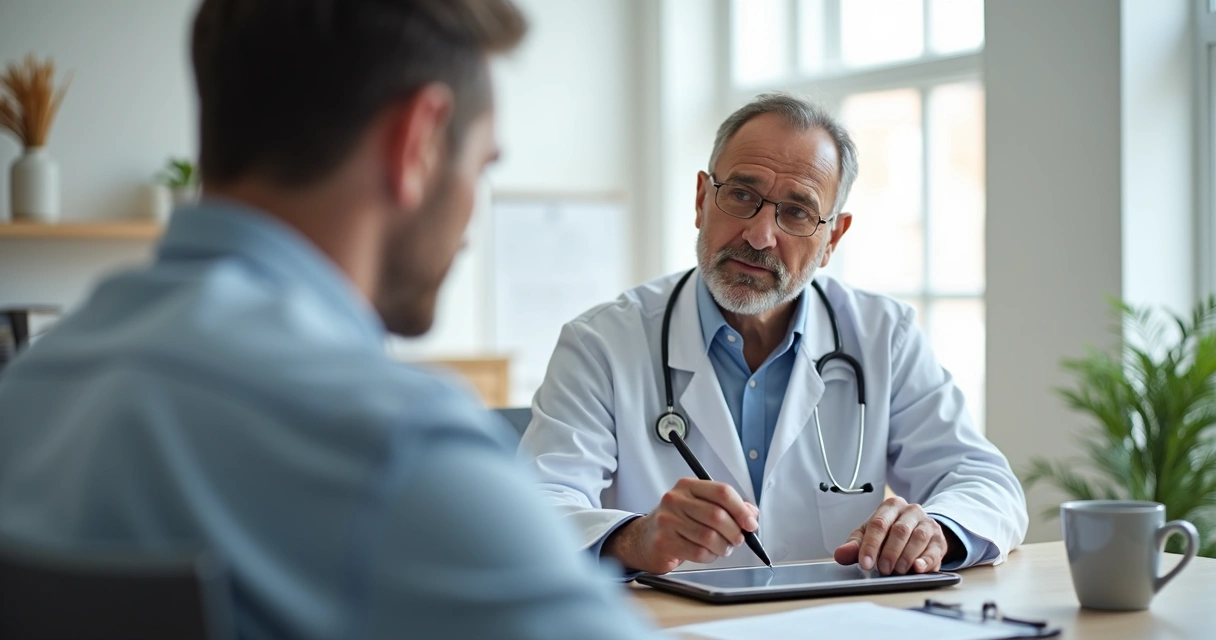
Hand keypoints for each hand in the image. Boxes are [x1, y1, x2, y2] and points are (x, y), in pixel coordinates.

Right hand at [602, 478, 758, 574]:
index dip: (741, 509)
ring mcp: (667, 520)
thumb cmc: (678, 522)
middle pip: (717, 516)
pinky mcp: (664, 541)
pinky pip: (698, 552)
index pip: (721, 492)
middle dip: (734, 532)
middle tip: (738, 539)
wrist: (645, 538)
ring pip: (709, 537)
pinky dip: (709, 556)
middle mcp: (675, 499)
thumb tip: (751, 514)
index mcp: (688, 486)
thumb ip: (727, 507)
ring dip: (723, 547)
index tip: (751, 523)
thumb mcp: (700, 506)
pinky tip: (706, 553)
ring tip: (722, 548)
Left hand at [833, 496, 952, 574]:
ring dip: (906, 557)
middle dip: (889, 552)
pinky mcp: (939, 540)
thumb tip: (840, 554)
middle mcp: (911, 511)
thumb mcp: (870, 535)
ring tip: (897, 571)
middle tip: (882, 569)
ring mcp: (928, 524)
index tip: (865, 562)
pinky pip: (934, 550)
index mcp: (891, 506)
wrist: (918, 531)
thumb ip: (855, 545)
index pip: (878, 523)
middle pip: (899, 530)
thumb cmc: (890, 533)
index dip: (870, 545)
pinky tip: (917, 568)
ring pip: (918, 538)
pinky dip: (925, 560)